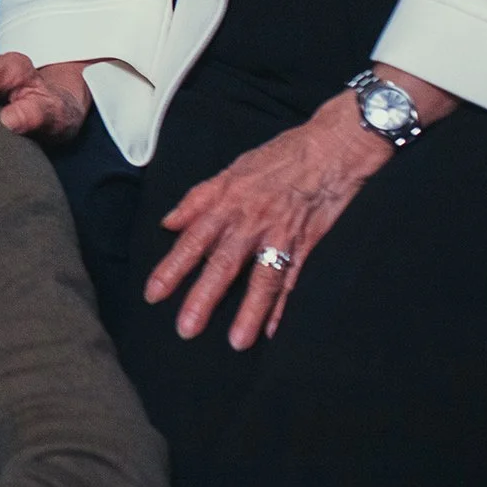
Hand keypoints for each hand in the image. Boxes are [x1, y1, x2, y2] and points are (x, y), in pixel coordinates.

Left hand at [144, 97, 390, 349]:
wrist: (333, 145)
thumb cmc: (281, 155)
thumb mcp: (233, 169)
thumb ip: (199, 198)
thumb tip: (169, 222)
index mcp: (227, 201)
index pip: (192, 240)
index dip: (172, 268)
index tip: (153, 294)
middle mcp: (251, 220)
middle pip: (223, 263)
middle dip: (203, 298)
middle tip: (186, 329)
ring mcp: (282, 233)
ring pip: (261, 277)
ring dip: (248, 311)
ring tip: (237, 341)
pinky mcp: (309, 241)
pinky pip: (294, 278)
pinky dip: (285, 304)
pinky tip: (274, 329)